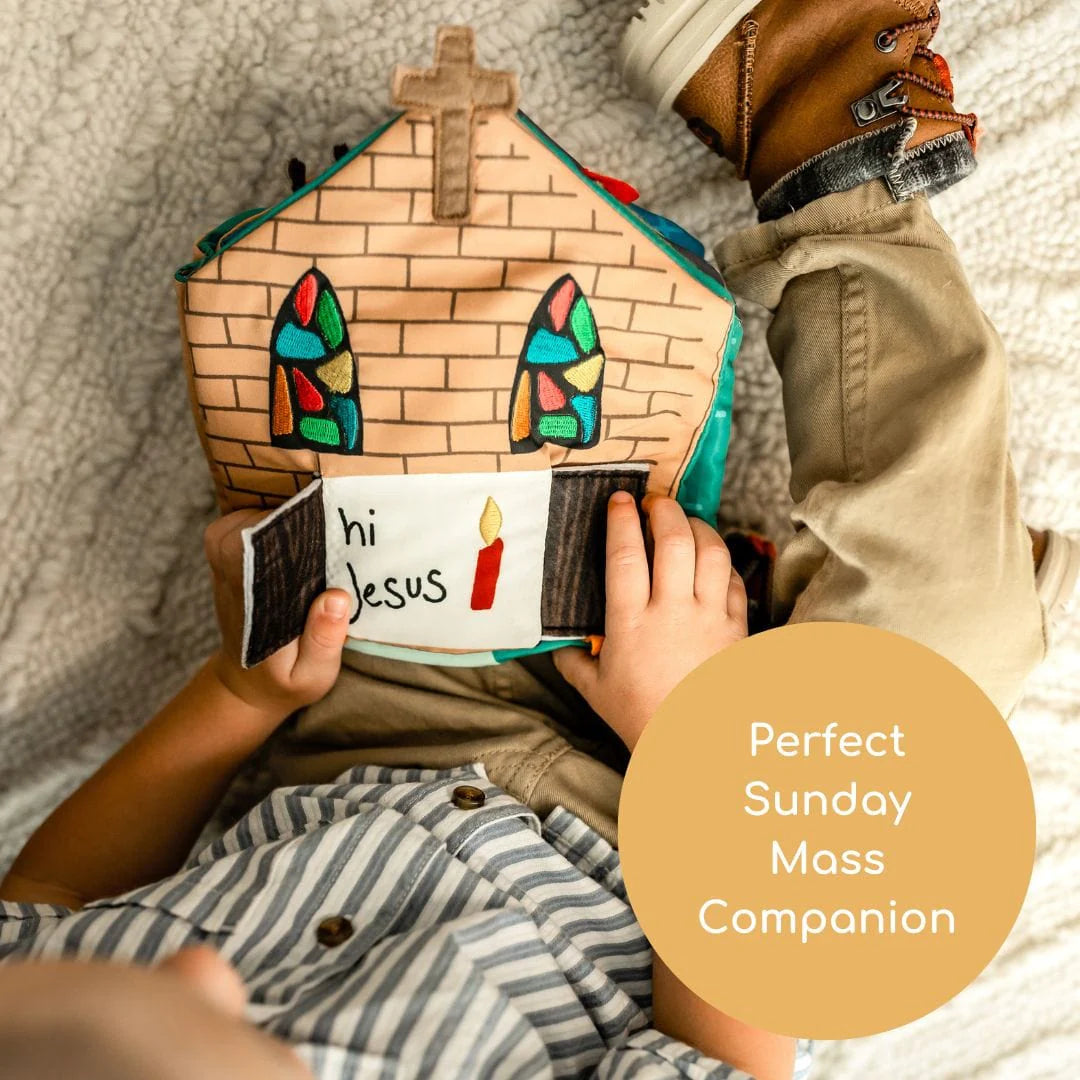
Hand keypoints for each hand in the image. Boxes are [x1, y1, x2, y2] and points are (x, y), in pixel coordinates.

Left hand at [203, 510, 350, 719]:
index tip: (313, 522)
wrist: (249, 687)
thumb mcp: (312, 675)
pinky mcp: (230, 570)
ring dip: (266, 514)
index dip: (277, 530)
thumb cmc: (286, 681)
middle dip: (276, 516)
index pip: (250, 553)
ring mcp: (227, 575)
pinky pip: (233, 530)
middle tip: (318, 513)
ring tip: (308, 515)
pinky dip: (257, 519)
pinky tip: (291, 524)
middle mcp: (235, 584)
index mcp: (256, 606)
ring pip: (232, 527)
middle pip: (237, 531)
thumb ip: (323, 640)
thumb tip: (337, 596)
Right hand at [554, 493, 746, 749]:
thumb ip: (573, 658)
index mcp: (631, 623)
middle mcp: (673, 612)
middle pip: (674, 541)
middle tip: (654, 500)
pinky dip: (722, 563)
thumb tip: (558, 638)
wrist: (695, 746)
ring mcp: (710, 618)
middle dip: (664, 510)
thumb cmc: (641, 718)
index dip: (621, 521)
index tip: (618, 500)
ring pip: (711, 552)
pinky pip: (734, 581)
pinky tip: (711, 561)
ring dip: (698, 527)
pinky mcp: (738, 628)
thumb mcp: (594, 689)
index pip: (626, 556)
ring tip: (685, 521)